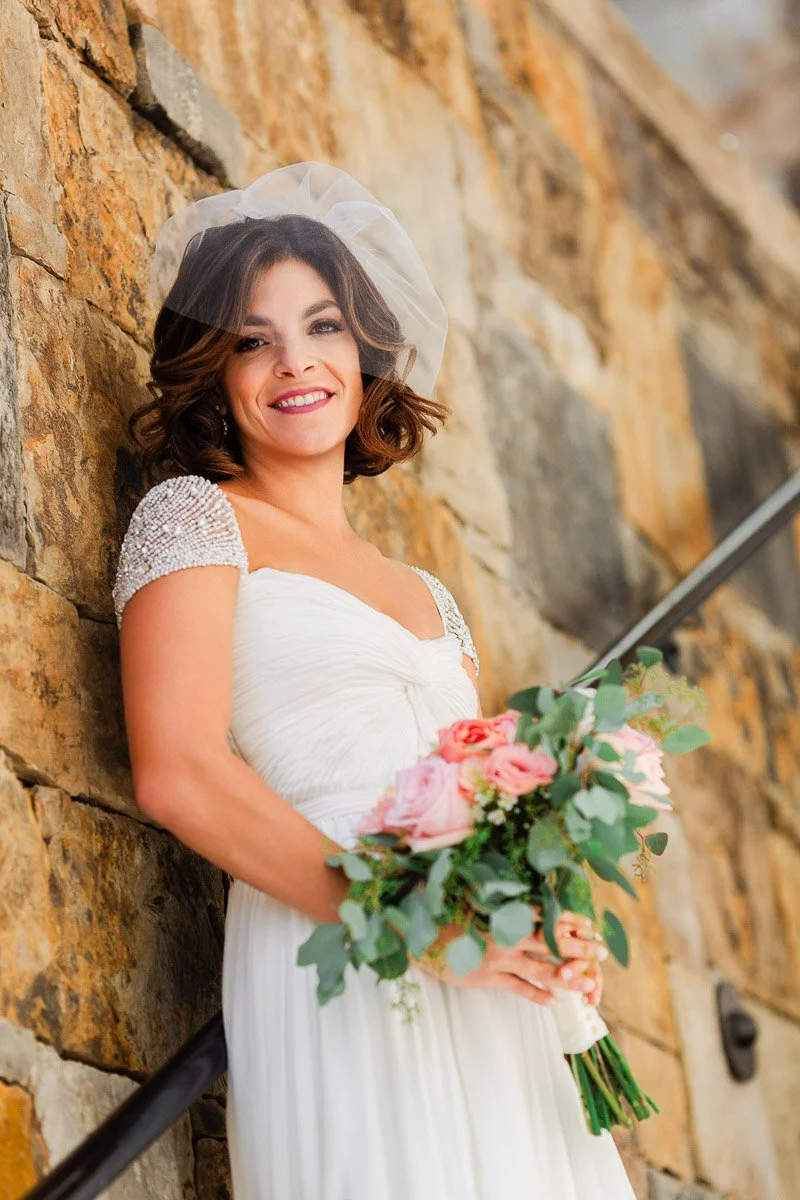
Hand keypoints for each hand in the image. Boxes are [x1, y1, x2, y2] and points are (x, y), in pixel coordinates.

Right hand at [413, 908, 606, 1007]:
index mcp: (505, 913)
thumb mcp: (475, 900)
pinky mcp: (487, 977)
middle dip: (579, 947)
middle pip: (552, 942)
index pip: (546, 916)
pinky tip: (553, 1003)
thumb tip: (524, 895)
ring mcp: (498, 958)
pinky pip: (519, 988)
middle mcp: (506, 935)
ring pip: (541, 969)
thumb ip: (500, 901)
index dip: (569, 920)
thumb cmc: (448, 913)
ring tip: (589, 985)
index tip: (589, 923)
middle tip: (602, 951)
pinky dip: (536, 995)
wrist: (419, 934)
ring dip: (568, 977)